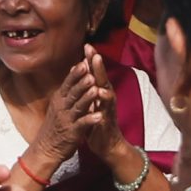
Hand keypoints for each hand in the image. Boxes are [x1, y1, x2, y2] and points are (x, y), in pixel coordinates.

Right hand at [35, 57, 105, 166]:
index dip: (76, 72)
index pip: (68, 82)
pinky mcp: (72, 133)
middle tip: (89, 69)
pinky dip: (90, 120)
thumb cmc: (55, 125)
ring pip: (77, 106)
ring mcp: (67, 120)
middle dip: (81, 80)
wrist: (46, 149)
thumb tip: (74, 69)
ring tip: (96, 89)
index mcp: (60, 99)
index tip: (84, 60)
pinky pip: (82, 125)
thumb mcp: (59, 104)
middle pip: (72, 91)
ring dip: (87, 97)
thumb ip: (68, 88)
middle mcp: (62, 107)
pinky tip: (99, 116)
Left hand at [75, 48, 131, 170]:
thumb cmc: (97, 122)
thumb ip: (88, 87)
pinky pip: (106, 112)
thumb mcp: (91, 102)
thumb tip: (82, 69)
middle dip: (98, 65)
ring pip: (106, 93)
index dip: (91, 60)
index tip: (86, 45)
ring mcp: (108, 109)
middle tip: (93, 52)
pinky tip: (99, 96)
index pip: (95, 73)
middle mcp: (106, 98)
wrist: (107, 145)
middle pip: (102, 78)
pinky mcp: (107, 121)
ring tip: (97, 71)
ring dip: (102, 82)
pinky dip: (103, 104)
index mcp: (100, 93)